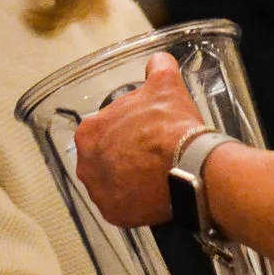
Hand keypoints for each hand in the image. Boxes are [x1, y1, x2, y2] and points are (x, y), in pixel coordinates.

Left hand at [73, 53, 207, 228]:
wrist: (188, 166)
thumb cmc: (170, 126)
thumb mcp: (165, 85)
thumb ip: (158, 68)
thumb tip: (160, 60)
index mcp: (89, 132)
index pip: (106, 128)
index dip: (128, 129)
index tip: (146, 132)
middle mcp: (86, 164)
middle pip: (106, 157)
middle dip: (126, 156)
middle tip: (151, 155)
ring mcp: (98, 192)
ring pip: (113, 183)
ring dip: (129, 179)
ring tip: (154, 176)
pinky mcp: (113, 214)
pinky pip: (122, 206)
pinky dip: (135, 202)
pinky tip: (153, 194)